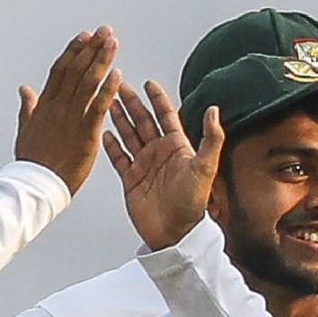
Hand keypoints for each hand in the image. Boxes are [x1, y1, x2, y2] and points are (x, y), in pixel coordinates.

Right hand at [14, 27, 121, 194]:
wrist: (36, 185)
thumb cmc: (32, 161)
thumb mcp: (26, 129)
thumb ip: (28, 106)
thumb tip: (24, 88)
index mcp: (45, 105)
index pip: (60, 70)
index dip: (73, 51)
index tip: (84, 36)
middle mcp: (58, 106)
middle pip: (76, 69)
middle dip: (91, 48)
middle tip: (104, 31)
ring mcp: (71, 118)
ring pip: (87, 82)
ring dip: (101, 60)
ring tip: (112, 42)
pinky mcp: (85, 133)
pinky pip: (98, 106)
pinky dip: (108, 89)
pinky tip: (117, 74)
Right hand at [101, 80, 223, 250]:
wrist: (175, 233)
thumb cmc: (193, 204)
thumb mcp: (205, 167)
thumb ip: (211, 138)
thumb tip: (214, 110)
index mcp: (177, 147)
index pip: (166, 116)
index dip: (157, 99)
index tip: (149, 83)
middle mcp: (159, 153)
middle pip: (143, 121)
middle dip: (132, 103)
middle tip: (120, 85)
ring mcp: (144, 166)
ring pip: (129, 135)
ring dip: (120, 118)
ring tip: (109, 102)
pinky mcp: (131, 180)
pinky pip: (118, 158)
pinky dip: (111, 145)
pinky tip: (104, 132)